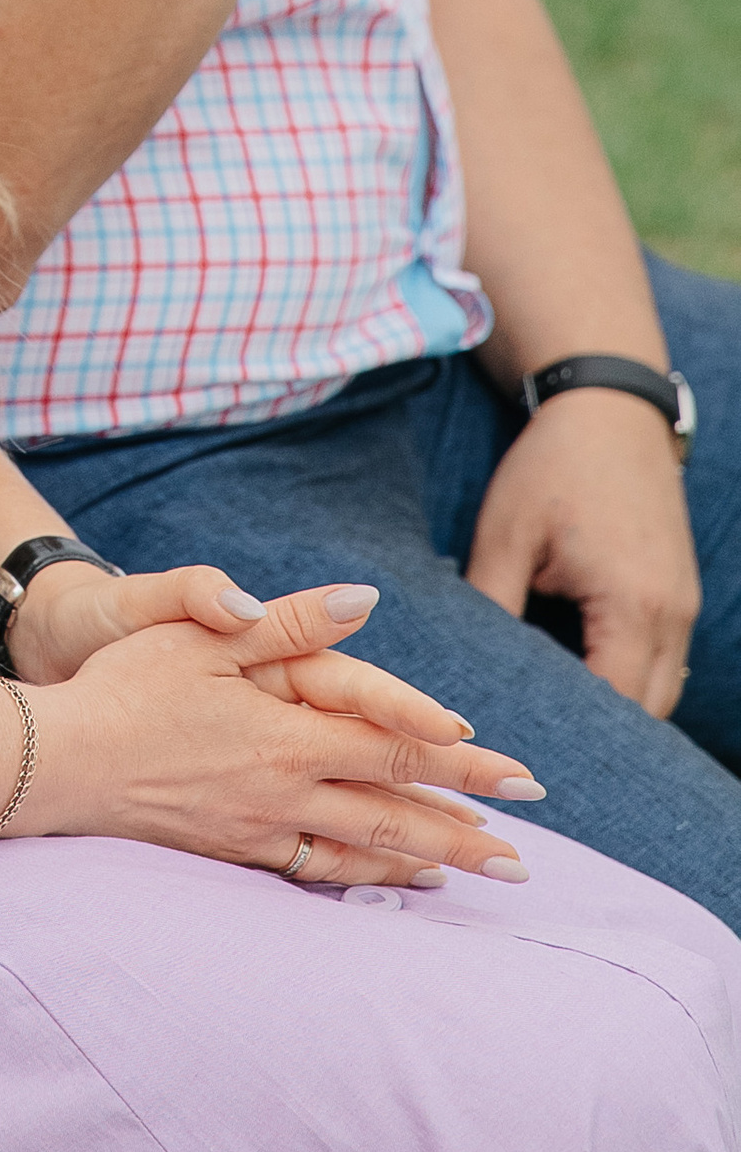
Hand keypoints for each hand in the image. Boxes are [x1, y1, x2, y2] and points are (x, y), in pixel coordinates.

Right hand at [20, 578, 545, 887]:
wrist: (62, 766)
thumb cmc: (127, 688)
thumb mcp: (203, 635)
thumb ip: (291, 622)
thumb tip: (364, 600)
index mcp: (288, 734)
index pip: (396, 749)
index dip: (462, 763)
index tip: (518, 776)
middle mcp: (288, 790)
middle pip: (397, 811)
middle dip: (469, 827)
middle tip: (528, 851)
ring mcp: (265, 829)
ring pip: (369, 849)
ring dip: (435, 861)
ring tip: (488, 872)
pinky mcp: (237, 853)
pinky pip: (324, 871)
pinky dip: (374, 876)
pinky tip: (402, 879)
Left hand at [466, 387, 700, 715]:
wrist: (607, 406)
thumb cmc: (552, 465)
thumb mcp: (506, 533)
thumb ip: (489, 602)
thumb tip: (468, 664)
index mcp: (632, 605)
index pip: (611, 704)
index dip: (569, 731)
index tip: (522, 744)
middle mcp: (672, 615)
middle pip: (645, 712)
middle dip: (596, 735)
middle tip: (537, 745)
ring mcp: (684, 606)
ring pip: (661, 691)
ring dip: (617, 708)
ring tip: (557, 721)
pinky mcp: (681, 593)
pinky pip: (665, 660)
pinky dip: (632, 678)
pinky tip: (585, 679)